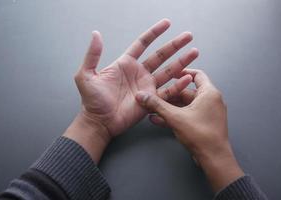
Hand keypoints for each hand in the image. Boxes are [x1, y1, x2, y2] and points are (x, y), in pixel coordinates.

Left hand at [64, 19, 197, 162]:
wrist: (99, 122)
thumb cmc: (91, 101)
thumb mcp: (86, 75)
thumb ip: (93, 55)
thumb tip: (96, 34)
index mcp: (125, 64)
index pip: (142, 44)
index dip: (154, 33)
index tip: (167, 23)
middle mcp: (139, 73)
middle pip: (160, 55)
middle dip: (175, 45)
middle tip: (188, 36)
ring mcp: (147, 86)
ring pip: (168, 71)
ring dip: (181, 62)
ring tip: (194, 52)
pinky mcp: (151, 100)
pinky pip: (167, 91)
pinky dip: (178, 85)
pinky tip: (188, 78)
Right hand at [135, 69, 243, 191]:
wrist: (213, 158)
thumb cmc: (201, 135)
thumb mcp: (175, 117)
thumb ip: (157, 105)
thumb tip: (142, 96)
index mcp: (209, 93)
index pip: (197, 75)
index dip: (182, 72)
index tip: (169, 73)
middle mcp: (211, 100)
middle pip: (187, 92)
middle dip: (170, 95)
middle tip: (155, 95)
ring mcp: (208, 113)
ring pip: (186, 105)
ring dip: (170, 107)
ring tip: (154, 109)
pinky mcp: (204, 123)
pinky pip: (188, 115)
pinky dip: (176, 115)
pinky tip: (160, 120)